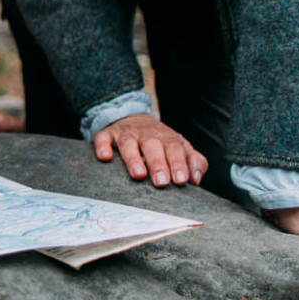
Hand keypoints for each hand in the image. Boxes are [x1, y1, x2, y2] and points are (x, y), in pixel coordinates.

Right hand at [92, 113, 206, 186]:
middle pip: (153, 146)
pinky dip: (103, 147)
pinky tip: (105, 157)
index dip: (179, 163)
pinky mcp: (106, 134)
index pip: (175, 149)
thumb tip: (196, 179)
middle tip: (162, 182)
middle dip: (158, 164)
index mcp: (168, 138)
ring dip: (134, 159)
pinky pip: (103, 138)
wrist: (131, 117)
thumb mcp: (179, 147)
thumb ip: (193, 161)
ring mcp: (126, 134)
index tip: (181, 180)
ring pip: (129, 144)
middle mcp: (147, 135)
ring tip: (139, 175)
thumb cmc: (158, 141)